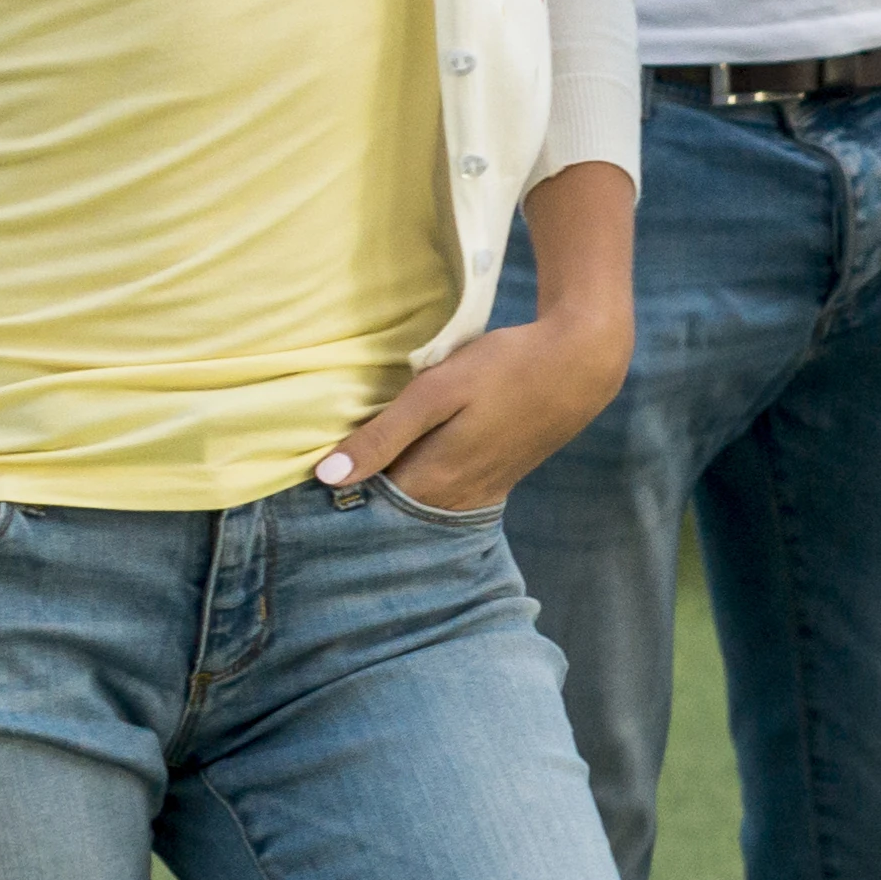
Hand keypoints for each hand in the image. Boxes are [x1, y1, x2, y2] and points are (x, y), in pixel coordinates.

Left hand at [317, 290, 630, 521]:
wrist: (580, 364)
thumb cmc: (504, 368)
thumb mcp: (437, 392)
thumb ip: (383, 436)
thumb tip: (327, 477)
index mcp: (433, 480)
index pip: (365, 507)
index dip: (334, 497)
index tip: (300, 482)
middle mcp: (455, 499)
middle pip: (391, 515)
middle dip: (357, 502)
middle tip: (321, 479)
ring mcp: (479, 493)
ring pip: (417, 508)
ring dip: (388, 495)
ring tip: (356, 470)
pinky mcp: (495, 480)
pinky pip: (443, 498)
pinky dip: (417, 488)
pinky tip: (404, 464)